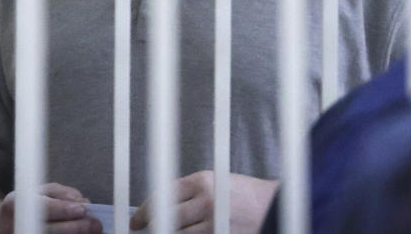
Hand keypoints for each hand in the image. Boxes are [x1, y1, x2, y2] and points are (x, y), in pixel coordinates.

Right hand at [0, 183, 102, 233]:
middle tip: (95, 223)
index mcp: (14, 204)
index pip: (42, 208)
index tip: (82, 209)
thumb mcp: (40, 190)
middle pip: (50, 230)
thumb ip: (61, 193)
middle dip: (76, 227)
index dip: (63, 209)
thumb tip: (81, 201)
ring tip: (93, 230)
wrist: (7, 224)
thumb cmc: (27, 203)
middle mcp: (16, 225)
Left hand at [130, 171, 277, 232]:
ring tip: (173, 231)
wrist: (273, 207)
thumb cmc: (244, 194)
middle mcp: (206, 201)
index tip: (136, 221)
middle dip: (154, 227)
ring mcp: (213, 224)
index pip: (162, 196)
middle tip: (148, 229)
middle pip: (166, 219)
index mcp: (202, 181)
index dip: (145, 211)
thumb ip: (189, 192)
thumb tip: (159, 206)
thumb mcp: (215, 182)